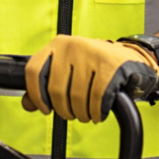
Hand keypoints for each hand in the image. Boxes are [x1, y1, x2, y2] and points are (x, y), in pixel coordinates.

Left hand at [23, 35, 158, 123]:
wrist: (130, 58)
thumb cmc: (95, 66)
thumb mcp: (67, 70)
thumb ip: (44, 85)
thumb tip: (27, 104)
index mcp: (58, 44)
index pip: (34, 71)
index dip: (36, 95)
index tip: (44, 108)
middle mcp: (72, 45)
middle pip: (55, 89)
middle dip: (64, 110)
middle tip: (72, 114)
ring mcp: (91, 54)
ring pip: (76, 97)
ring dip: (81, 113)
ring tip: (86, 113)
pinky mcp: (110, 66)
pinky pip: (96, 99)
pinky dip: (96, 112)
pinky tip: (98, 113)